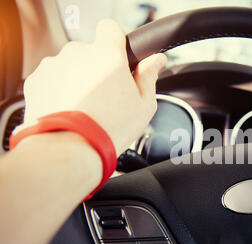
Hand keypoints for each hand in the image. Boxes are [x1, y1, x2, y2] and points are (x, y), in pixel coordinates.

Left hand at [23, 19, 166, 154]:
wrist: (70, 149)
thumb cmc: (109, 128)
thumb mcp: (143, 105)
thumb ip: (149, 76)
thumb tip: (156, 61)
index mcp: (107, 55)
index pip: (110, 28)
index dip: (116, 42)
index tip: (119, 58)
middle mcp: (77, 54)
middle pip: (89, 51)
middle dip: (97, 67)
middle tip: (106, 95)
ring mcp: (53, 66)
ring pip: (69, 66)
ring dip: (77, 79)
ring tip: (86, 108)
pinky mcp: (36, 81)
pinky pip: (52, 80)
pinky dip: (59, 91)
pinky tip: (70, 111)